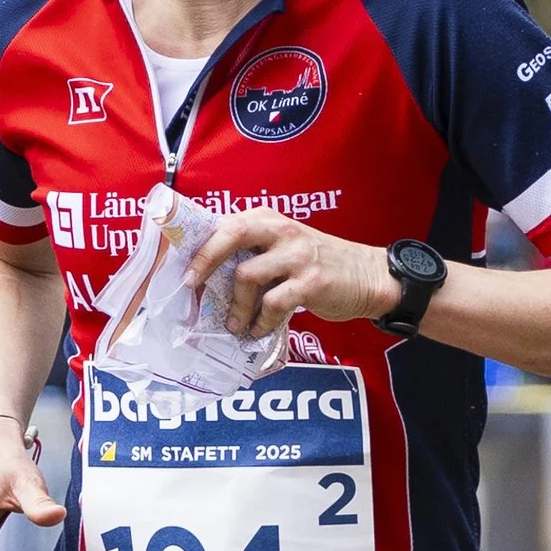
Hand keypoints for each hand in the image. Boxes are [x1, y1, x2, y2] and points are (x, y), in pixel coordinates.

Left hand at [180, 207, 402, 338]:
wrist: (368, 276)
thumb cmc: (319, 264)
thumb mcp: (284, 247)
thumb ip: (253, 252)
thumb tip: (208, 273)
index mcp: (269, 219)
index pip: (226, 224)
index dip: (199, 243)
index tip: (182, 266)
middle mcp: (281, 230)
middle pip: (232, 235)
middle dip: (205, 260)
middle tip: (192, 286)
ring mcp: (297, 255)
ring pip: (247, 276)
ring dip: (236, 306)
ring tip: (234, 324)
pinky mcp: (311, 281)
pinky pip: (273, 303)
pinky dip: (260, 321)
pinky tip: (258, 331)